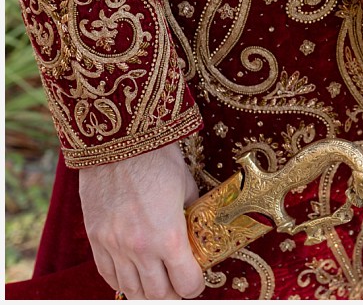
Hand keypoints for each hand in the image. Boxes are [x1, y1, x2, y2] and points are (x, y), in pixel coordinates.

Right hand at [79, 142, 204, 299]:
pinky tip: (133, 276)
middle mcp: (140, 248)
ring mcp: (114, 246)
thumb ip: (191, 217)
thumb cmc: (159, 160)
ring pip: (131, 289)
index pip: (186, 283)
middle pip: (157, 294)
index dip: (195, 286)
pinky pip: (107, 274)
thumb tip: (197, 231)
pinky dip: (122, 281)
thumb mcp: (188, 189)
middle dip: (172, 295)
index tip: (197, 281)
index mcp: (169, 237)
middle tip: (178, 287)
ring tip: (158, 285)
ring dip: (147, 292)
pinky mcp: (96, 238)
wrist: (119, 142)